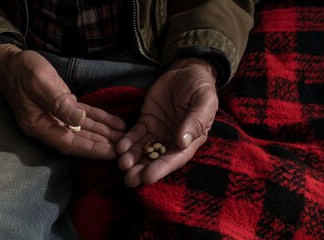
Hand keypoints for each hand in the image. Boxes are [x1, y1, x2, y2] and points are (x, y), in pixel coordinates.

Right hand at [0, 44, 125, 159]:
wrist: (10, 60)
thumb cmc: (22, 71)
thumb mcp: (40, 83)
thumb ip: (59, 103)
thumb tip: (80, 121)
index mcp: (39, 125)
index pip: (69, 143)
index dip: (91, 149)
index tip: (111, 153)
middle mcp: (48, 125)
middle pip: (79, 139)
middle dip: (101, 144)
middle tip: (124, 148)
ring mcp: (55, 117)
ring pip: (83, 128)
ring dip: (103, 132)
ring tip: (124, 137)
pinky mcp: (62, 106)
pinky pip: (83, 115)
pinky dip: (98, 119)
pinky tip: (114, 123)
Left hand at [116, 58, 218, 186]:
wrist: (186, 71)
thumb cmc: (200, 87)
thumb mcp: (204, 101)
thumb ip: (195, 121)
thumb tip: (182, 141)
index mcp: (190, 139)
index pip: (175, 158)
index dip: (161, 168)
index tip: (148, 177)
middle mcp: (173, 140)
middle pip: (157, 159)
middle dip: (142, 170)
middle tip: (129, 179)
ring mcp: (158, 132)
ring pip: (144, 149)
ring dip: (132, 158)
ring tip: (121, 164)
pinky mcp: (146, 122)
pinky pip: (135, 134)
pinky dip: (127, 142)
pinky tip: (119, 147)